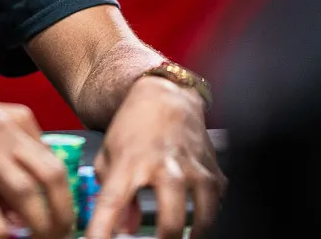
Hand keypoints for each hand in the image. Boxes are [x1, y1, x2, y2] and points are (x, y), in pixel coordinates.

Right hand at [0, 84, 73, 238]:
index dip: (65, 195)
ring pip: (24, 190)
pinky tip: (1, 237)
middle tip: (60, 235)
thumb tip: (21, 212)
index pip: (55, 160)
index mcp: (15, 119)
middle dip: (62, 212)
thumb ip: (4, 166)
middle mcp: (4, 129)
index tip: (63, 219)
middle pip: (51, 174)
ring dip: (37, 223)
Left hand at [86, 76, 225, 238]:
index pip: (112, 203)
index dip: (102, 229)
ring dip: (196, 233)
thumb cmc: (133, 127)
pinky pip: (218, 199)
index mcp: (130, 163)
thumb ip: (114, 197)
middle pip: (171, 216)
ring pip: (204, 212)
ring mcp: (193, 166)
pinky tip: (201, 220)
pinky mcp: (212, 167)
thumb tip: (126, 230)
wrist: (164, 96)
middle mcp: (164, 165)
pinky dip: (211, 214)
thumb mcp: (109, 157)